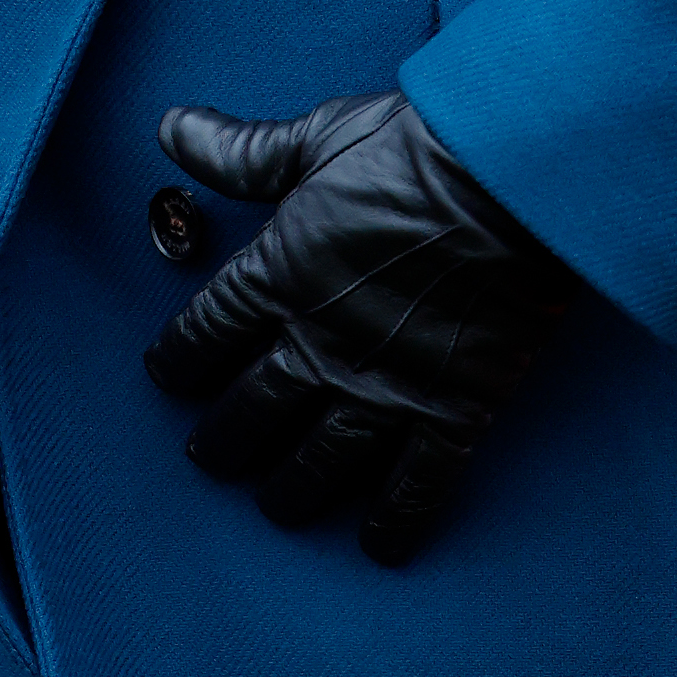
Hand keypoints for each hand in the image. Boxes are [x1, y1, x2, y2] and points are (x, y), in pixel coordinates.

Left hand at [142, 90, 575, 565]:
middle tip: (211, 459)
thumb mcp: (315, 138)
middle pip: (254, 407)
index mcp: (278, 273)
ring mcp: (386, 383)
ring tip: (276, 507)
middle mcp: (321, 341)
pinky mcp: (454, 408)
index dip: (180, 359)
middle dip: (225, 439)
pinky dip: (396, 520)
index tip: (165, 379)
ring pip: (322, 458)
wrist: (511, 182)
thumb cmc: (412, 149)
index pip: (206, 331)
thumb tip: (172, 129)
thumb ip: (240, 151)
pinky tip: (379, 546)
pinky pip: (418, 483)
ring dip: (293, 489)